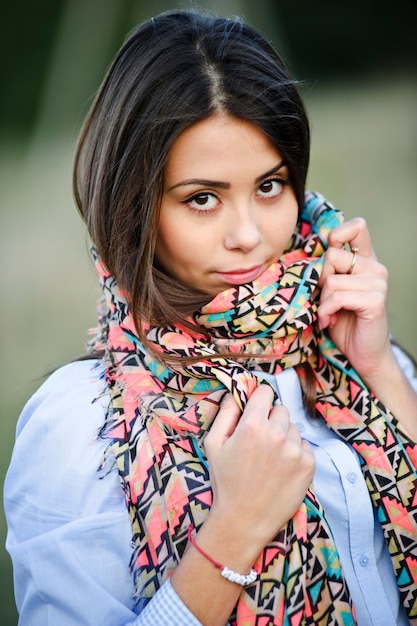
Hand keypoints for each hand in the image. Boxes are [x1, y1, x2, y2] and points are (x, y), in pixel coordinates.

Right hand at [203, 385, 314, 561]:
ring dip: (284, 437)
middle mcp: (277, 434)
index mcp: (253, 425)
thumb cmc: (225, 481)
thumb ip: (225, 412)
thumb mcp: (213, 443)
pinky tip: (281, 468)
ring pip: (293, 428)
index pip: (265, 391)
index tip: (255, 410)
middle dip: (271, 420)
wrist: (244, 520)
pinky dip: (295, 453)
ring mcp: (295, 450)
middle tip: (259, 441)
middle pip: (280, 409)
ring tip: (270, 458)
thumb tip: (236, 392)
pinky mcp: (308, 465)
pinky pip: (305, 446)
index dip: (259, 399)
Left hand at [318, 217, 391, 379]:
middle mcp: (375, 268)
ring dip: (322, 301)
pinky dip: (326, 311)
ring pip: (331, 280)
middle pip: (332, 255)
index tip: (327, 265)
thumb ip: (328, 269)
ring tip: (329, 313)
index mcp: (366, 260)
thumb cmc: (343, 322)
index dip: (336, 236)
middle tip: (326, 300)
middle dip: (320, 281)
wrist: (362, 354)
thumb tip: (312, 248)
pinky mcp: (375, 300)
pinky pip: (336, 297)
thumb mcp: (331, 290)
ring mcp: (378, 283)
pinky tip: (330, 320)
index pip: (356, 226)